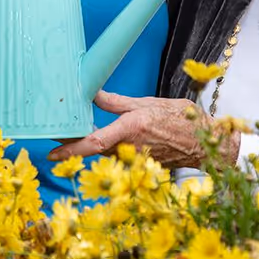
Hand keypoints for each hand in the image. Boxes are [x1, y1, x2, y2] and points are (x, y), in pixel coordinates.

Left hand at [48, 91, 234, 168]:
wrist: (206, 143)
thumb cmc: (181, 119)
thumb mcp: (148, 103)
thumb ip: (117, 102)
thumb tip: (93, 93)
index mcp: (130, 129)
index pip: (93, 143)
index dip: (70, 149)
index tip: (51, 153)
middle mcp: (129, 148)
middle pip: (92, 150)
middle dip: (72, 144)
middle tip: (55, 134)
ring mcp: (134, 159)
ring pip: (104, 154)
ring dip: (88, 146)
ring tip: (73, 133)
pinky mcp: (140, 165)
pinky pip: (117, 157)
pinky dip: (106, 150)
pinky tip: (102, 140)